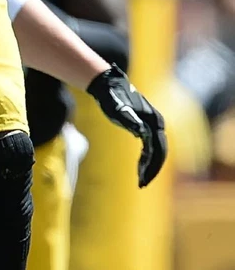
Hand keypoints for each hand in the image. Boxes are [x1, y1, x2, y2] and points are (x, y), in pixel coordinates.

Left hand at [87, 65, 167, 187]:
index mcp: (154, 121)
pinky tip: (139, 166)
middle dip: (152, 170)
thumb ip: (130, 119)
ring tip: (140, 180)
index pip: (159, 149)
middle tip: (141, 184)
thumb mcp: (118, 109)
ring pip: (156, 151)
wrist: (108, 85)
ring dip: (149, 166)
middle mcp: (157, 124)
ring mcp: (152, 125)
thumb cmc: (112, 98)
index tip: (143, 179)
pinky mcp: (146, 127)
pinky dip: (146, 158)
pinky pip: (150, 147)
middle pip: (160, 152)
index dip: (153, 166)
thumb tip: (142, 132)